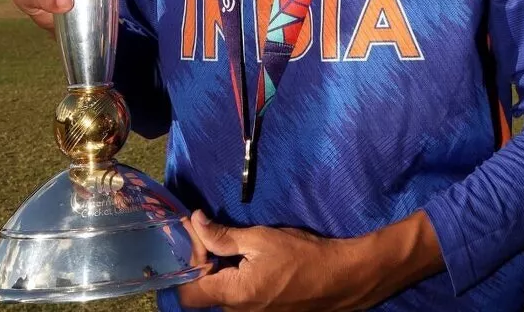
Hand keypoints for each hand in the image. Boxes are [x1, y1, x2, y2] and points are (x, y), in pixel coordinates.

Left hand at [178, 212, 374, 311]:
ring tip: (224, 244)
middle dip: (200, 264)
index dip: (186, 262)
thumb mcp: (260, 238)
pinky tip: (241, 260)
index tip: (196, 234)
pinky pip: (236, 300)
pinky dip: (231, 279)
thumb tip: (195, 222)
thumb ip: (223, 236)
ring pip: (219, 296)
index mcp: (234, 295)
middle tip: (207, 234)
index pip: (188, 291)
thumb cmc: (300, 255)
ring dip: (216, 271)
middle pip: (202, 293)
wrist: (337, 278)